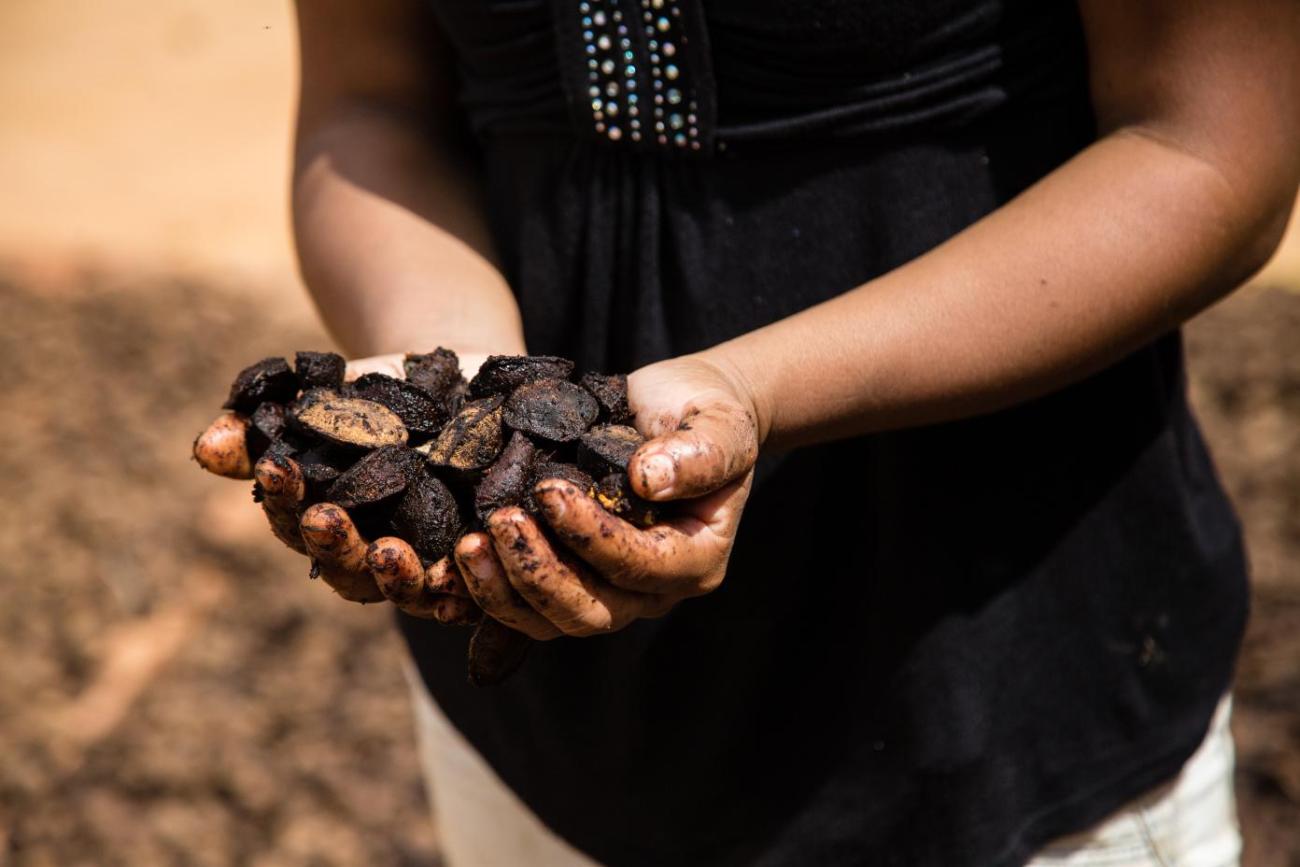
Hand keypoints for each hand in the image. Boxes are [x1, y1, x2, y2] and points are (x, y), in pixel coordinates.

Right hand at [193, 351, 488, 623]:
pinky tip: (468, 559)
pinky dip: (473, 581)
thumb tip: (206, 446)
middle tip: (324, 517)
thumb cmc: (382, 395)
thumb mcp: (327, 398)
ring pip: (414, 592)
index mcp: (331, 526)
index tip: (277, 466)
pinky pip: (482, 587)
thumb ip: (271, 423)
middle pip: (351, 572)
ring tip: (390, 552)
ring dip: (399, 578)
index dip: (285, 497)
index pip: (299, 524)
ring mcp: (437, 565)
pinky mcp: (490, 561)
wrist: (465, 383)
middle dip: (334, 546)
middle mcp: (380, 556)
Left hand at [454, 354, 760, 638]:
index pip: (642, 567)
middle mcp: (649, 591)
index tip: (551, 491)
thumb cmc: (701, 410)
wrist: (672, 407)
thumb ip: (698, 452)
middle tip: (499, 520)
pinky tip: (447, 568)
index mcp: (695, 558)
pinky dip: (483, 594)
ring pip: (548, 622)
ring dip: (502, 591)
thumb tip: (649, 479)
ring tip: (467, 545)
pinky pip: (519, 606)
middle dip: (540, 573)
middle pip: (591, 612)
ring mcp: (603, 591)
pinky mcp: (562, 577)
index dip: (594, 538)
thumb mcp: (718, 420)